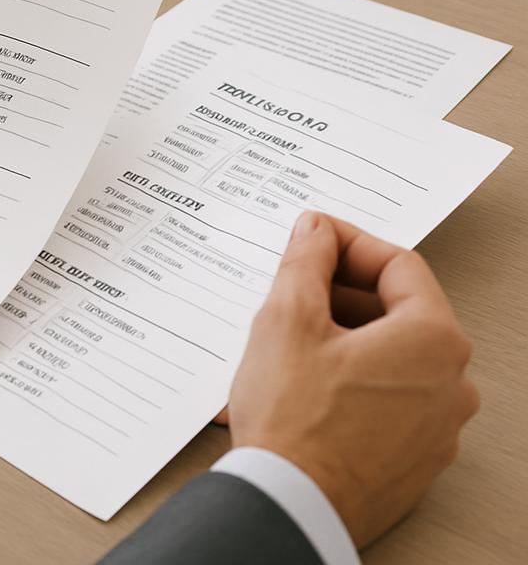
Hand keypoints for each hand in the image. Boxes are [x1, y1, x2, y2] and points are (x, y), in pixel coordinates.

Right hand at [227, 211, 477, 547]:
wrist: (289, 506)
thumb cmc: (294, 421)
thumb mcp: (287, 318)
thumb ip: (306, 262)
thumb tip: (315, 232)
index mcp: (433, 341)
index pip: (398, 264)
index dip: (347, 242)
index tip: (313, 239)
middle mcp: (451, 384)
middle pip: (398, 308)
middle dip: (341, 289)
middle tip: (295, 284)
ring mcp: (436, 425)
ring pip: (392, 353)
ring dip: (343, 332)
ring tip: (290, 335)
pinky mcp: (414, 456)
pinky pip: (389, 395)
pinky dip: (352, 374)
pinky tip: (305, 377)